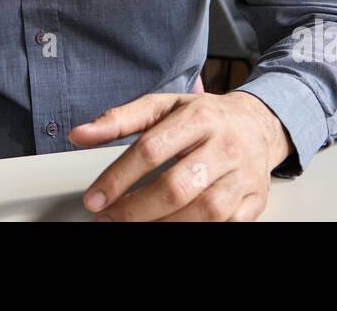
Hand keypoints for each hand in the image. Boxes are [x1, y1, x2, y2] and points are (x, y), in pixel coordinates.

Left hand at [68, 91, 291, 221]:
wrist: (257, 124)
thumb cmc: (204, 117)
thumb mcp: (162, 106)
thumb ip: (119, 120)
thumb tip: (79, 135)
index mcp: (199, 117)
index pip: (151, 150)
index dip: (117, 178)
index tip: (94, 197)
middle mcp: (225, 145)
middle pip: (175, 187)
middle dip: (134, 209)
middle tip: (109, 216)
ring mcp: (243, 175)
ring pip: (202, 212)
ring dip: (161, 224)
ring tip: (136, 222)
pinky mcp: (255, 200)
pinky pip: (225, 226)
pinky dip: (194, 229)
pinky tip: (170, 224)